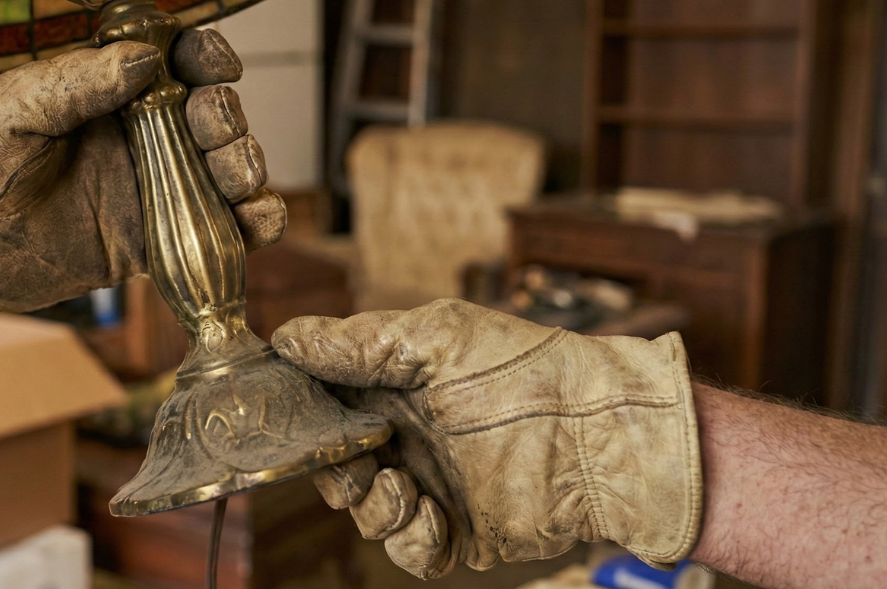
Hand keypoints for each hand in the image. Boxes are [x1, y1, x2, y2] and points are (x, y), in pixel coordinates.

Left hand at [0, 31, 284, 352]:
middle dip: (226, 115)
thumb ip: (75, 81)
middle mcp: (136, 133)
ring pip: (224, 167)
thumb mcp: (11, 108)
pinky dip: (251, 225)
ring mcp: (148, 187)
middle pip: (211, 111)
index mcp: (104, 88)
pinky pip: (218, 230)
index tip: (214, 65)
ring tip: (234, 175)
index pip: (174, 58)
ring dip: (245, 164)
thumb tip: (146, 59)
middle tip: (209, 126)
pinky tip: (253, 222)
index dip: (205, 55)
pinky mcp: (153, 241)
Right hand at [272, 299, 701, 577]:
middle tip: (359, 463)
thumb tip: (286, 337)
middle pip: (337, 466)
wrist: (601, 435)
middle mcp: (409, 435)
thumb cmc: (524, 369)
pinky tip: (433, 517)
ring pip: (366, 512)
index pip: (328, 404)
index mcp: (398, 385)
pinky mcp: (459, 531)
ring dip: (372, 506)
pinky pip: (409, 550)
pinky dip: (410, 540)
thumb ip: (357, 343)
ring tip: (402, 489)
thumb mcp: (435, 339)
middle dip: (336, 471)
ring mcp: (433, 485)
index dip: (307, 416)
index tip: (295, 421)